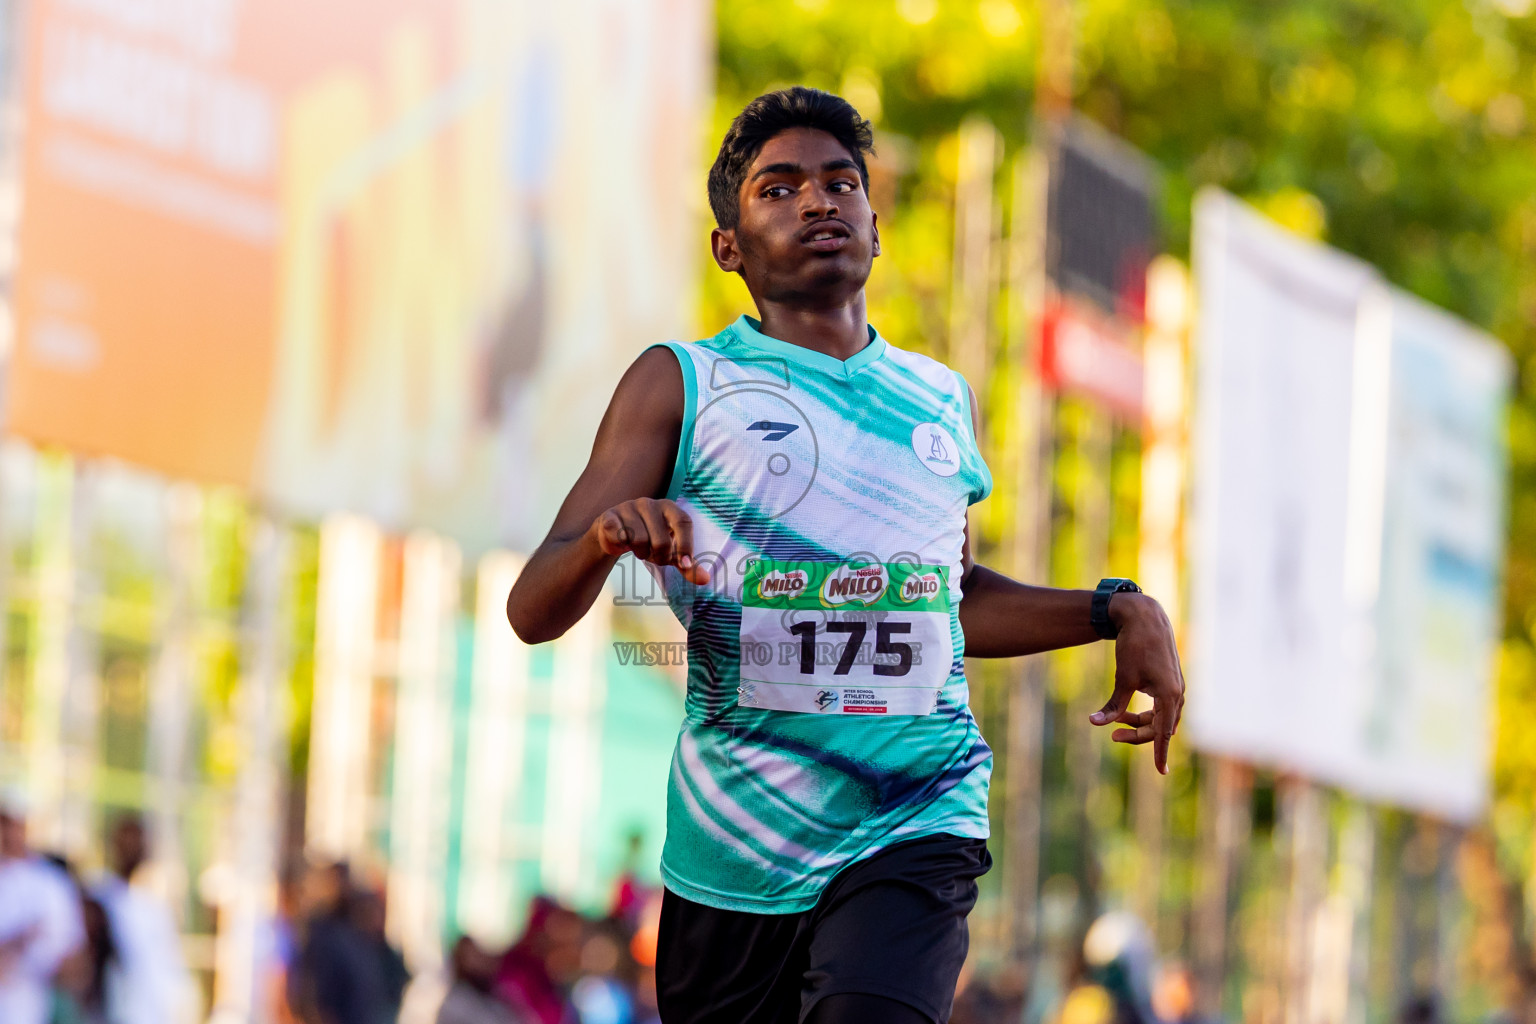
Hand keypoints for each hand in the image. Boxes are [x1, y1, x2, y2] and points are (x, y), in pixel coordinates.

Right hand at [591, 498, 710, 584]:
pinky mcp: (610, 516)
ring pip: (638, 540)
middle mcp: (649, 503)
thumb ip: (687, 564)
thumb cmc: (649, 540)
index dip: (686, 545)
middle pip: (661, 539)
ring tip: (639, 549)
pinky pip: (618, 536)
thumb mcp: (670, 552)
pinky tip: (621, 544)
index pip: (684, 521)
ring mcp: (628, 507)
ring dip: (640, 553)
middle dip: (660, 556)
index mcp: (669, 507)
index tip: (685, 565)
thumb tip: (705, 580)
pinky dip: (620, 547)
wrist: (615, 535)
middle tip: (654, 557)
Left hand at [1087, 592, 1184, 773]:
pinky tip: (1128, 711)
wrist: (1144, 617)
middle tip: (1112, 735)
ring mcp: (1176, 687)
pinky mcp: (1171, 681)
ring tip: (1115, 721)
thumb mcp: (1122, 678)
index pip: (1164, 732)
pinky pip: (1162, 707)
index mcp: (1170, 695)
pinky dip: (1147, 712)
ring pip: (1161, 717)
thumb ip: (1114, 705)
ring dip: (1140, 722)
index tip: (1161, 772)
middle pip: (1161, 727)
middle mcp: (1178, 693)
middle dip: (1137, 734)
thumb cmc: (1134, 647)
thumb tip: (1095, 723)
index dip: (1160, 752)